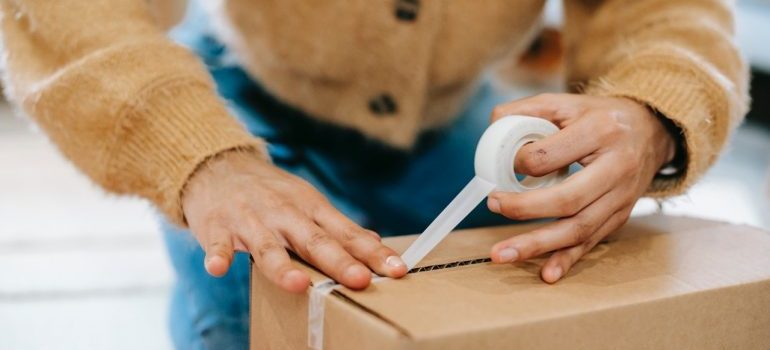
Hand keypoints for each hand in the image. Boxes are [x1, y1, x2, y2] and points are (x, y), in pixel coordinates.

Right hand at [181, 151, 407, 292]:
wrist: (218, 166)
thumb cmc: (270, 192)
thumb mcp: (307, 202)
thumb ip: (336, 226)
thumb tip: (373, 241)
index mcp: (310, 208)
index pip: (347, 233)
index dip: (372, 252)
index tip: (396, 269)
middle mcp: (284, 213)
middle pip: (314, 240)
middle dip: (338, 261)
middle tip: (360, 280)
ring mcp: (250, 220)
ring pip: (268, 247)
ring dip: (283, 266)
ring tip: (299, 284)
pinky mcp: (217, 226)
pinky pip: (217, 243)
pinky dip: (217, 255)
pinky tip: (218, 269)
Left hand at [486, 93, 675, 282]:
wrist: (651, 131)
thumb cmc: (600, 117)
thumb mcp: (567, 103)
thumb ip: (527, 110)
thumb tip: (493, 126)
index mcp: (600, 132)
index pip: (550, 156)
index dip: (520, 162)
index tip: (503, 165)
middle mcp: (616, 167)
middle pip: (567, 198)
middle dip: (524, 209)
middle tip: (493, 205)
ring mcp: (621, 197)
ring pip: (578, 228)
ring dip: (537, 245)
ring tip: (502, 254)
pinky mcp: (620, 217)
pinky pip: (591, 243)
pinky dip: (567, 260)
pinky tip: (547, 273)